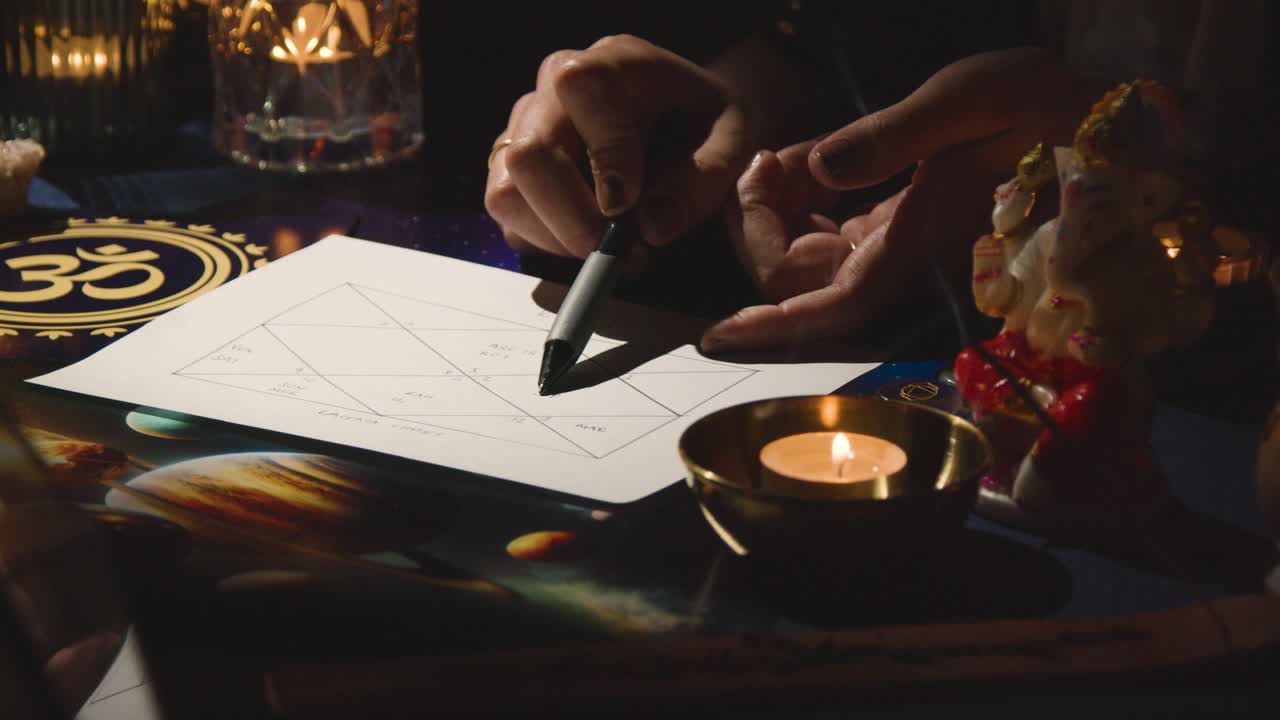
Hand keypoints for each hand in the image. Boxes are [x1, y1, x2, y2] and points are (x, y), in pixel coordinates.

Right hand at [484, 35, 758, 260]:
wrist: (687, 119)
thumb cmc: (706, 125)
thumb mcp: (729, 145)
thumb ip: (699, 181)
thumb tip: (652, 228)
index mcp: (613, 63)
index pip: (580, 90)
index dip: (603, 154)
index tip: (629, 205)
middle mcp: (555, 87)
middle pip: (530, 154)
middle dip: (574, 220)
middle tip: (625, 254)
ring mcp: (526, 126)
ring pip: (507, 191)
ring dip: (557, 238)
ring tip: (610, 251)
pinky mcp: (513, 167)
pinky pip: (509, 214)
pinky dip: (546, 243)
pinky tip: (589, 240)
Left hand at [701, 48, 1096, 352]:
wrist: (1094, 125)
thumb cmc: (1051, 111)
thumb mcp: (977, 99)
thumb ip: (897, 132)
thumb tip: (822, 168)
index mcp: (915, 244)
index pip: (828, 308)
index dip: (772, 326)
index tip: (718, 333)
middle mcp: (897, 259)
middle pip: (796, 279)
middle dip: (760, 228)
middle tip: (766, 159)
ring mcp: (892, 246)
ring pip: (803, 255)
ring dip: (776, 209)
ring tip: (785, 153)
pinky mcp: (893, 226)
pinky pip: (824, 230)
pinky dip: (801, 196)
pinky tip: (810, 157)